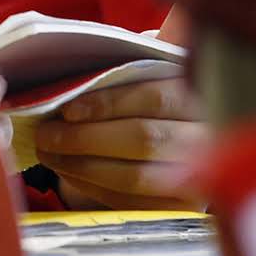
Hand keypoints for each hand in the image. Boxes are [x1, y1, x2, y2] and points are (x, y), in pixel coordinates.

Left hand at [34, 76, 209, 208]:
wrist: (182, 141)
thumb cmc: (154, 99)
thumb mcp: (153, 71)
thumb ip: (133, 59)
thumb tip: (87, 47)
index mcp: (203, 94)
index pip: (155, 98)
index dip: (109, 104)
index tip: (68, 110)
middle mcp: (209, 137)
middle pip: (144, 140)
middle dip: (85, 138)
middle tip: (46, 134)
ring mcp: (201, 177)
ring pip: (135, 176)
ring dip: (81, 166)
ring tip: (50, 153)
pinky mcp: (181, 208)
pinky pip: (132, 202)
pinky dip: (93, 187)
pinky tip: (69, 172)